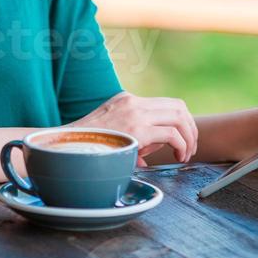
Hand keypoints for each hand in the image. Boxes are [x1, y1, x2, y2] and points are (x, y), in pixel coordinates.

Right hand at [65, 90, 197, 165]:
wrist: (67, 146)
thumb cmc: (86, 146)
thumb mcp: (113, 135)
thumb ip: (133, 139)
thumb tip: (146, 156)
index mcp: (127, 100)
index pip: (165, 103)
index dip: (181, 121)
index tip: (183, 140)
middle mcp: (133, 101)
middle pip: (178, 106)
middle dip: (190, 128)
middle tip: (190, 148)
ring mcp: (135, 112)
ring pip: (179, 116)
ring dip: (189, 136)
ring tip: (186, 154)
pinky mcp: (137, 128)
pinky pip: (171, 133)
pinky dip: (181, 146)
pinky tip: (178, 157)